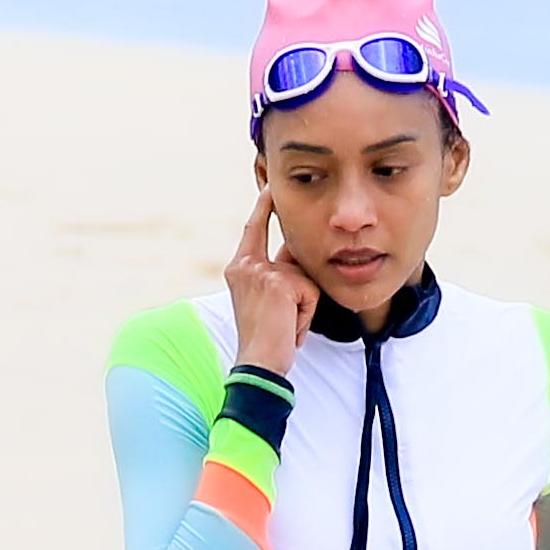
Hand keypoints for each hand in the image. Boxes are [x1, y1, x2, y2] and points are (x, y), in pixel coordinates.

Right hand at [223, 191, 312, 371]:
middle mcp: (245, 265)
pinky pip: (311, 294)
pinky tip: (291, 330)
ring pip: (304, 279)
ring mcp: (262, 273)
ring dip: (303, 306)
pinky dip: (307, 315)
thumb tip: (299, 253)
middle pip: (288, 252)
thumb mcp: (267, 299)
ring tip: (286, 326)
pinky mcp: (280, 284)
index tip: (270, 187)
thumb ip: (279, 274)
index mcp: (238, 268)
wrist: (259, 362)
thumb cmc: (265, 339)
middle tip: (286, 257)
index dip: (263, 206)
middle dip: (298, 279)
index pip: (254, 228)